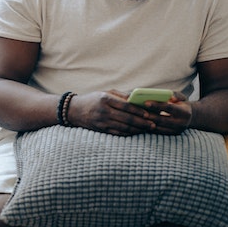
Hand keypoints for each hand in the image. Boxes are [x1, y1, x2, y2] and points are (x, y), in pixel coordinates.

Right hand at [68, 90, 190, 135]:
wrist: (74, 110)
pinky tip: (136, 132)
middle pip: (127, 118)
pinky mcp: (101, 129)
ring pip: (124, 127)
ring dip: (137, 129)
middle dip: (142, 122)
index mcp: (105, 99)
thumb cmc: (93, 99)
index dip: (139, 110)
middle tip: (153, 124)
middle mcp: (103, 111)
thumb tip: (138, 98)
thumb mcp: (105, 93)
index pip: (126, 106)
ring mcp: (101, 121)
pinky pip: (118, 133)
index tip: (149, 113)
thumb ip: (121, 95)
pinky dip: (128, 133)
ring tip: (147, 128)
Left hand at [140, 91, 191, 134]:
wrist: (190, 117)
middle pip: (162, 119)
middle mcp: (182, 123)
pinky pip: (158, 132)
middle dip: (150, 115)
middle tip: (138, 111)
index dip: (157, 105)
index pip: (169, 108)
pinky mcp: (171, 135)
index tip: (146, 102)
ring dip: (148, 122)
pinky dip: (149, 127)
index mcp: (184, 112)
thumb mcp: (181, 97)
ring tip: (137, 117)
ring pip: (159, 127)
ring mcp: (176, 131)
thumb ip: (175, 94)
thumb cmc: (181, 104)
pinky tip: (141, 122)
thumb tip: (169, 95)